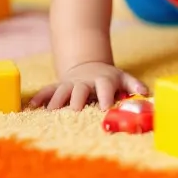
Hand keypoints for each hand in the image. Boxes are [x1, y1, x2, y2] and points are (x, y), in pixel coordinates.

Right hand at [28, 62, 148, 110]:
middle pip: (80, 89)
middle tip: (74, 110)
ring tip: (50, 111)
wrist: (88, 66)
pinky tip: (31, 107)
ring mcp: (69, 83)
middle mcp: (84, 81)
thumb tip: (146, 93)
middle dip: (77, 98)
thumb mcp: (123, 78)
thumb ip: (134, 85)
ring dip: (55, 100)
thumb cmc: (109, 78)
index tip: (105, 107)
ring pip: (61, 90)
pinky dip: (39, 98)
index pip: (105, 86)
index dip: (105, 96)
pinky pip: (47, 91)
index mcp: (102, 79)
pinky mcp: (58, 86)